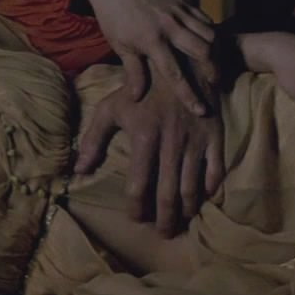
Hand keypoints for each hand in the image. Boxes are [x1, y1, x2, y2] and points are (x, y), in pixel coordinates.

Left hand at [75, 73, 224, 237]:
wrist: (180, 62)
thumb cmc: (141, 87)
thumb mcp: (111, 107)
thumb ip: (94, 139)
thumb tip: (79, 170)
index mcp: (144, 137)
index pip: (139, 186)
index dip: (137, 208)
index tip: (135, 218)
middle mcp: (170, 144)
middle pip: (168, 194)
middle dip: (165, 220)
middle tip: (163, 233)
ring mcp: (195, 141)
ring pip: (192, 188)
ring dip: (187, 210)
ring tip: (182, 221)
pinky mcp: (214, 136)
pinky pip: (216, 171)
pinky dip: (210, 189)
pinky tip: (203, 198)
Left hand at [84, 0, 217, 114]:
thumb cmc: (114, 20)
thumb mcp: (121, 47)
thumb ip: (133, 72)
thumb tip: (137, 98)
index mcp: (151, 40)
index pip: (174, 73)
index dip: (189, 94)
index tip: (200, 111)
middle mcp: (169, 25)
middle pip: (202, 51)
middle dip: (212, 71)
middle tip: (215, 86)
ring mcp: (178, 12)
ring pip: (209, 34)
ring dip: (215, 53)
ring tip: (214, 68)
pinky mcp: (182, 3)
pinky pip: (205, 19)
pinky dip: (211, 33)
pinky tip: (211, 46)